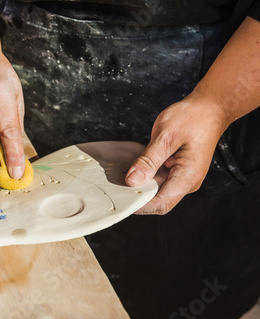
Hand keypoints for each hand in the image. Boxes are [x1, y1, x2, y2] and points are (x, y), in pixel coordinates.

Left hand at [125, 93, 229, 214]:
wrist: (210, 108)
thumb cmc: (192, 118)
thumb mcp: (166, 136)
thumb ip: (148, 160)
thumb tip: (132, 181)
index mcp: (187, 177)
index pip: (161, 203)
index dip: (140, 206)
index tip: (120, 201)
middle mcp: (187, 182)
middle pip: (158, 201)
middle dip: (137, 198)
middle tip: (114, 191)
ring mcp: (183, 178)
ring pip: (157, 192)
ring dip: (140, 188)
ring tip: (119, 182)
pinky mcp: (177, 171)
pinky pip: (159, 181)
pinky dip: (145, 178)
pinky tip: (132, 171)